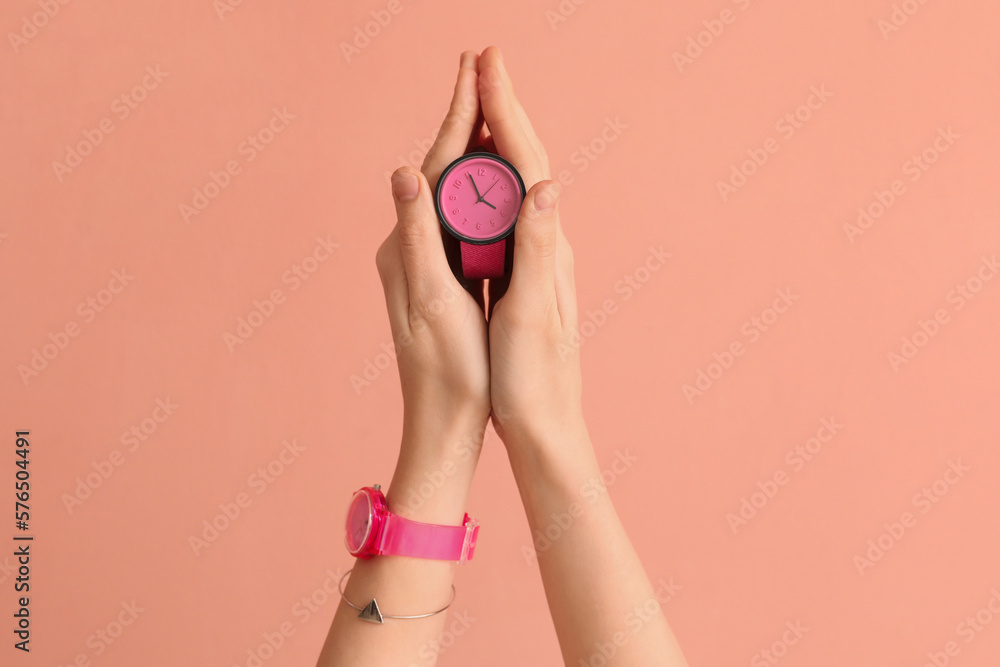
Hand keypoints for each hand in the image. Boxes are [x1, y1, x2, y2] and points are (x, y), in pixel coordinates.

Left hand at [375, 52, 490, 491]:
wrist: (444, 423)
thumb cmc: (447, 371)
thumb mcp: (432, 304)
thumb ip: (418, 238)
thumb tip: (403, 174)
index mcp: (406, 248)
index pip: (433, 166)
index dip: (456, 116)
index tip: (474, 68)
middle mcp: (407, 247)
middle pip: (439, 169)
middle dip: (461, 118)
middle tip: (481, 68)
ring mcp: (422, 262)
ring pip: (448, 191)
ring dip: (468, 147)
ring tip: (487, 106)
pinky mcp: (438, 277)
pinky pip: (457, 217)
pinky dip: (475, 187)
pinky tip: (490, 176)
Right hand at [476, 47, 586, 453]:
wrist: (547, 426)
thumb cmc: (535, 379)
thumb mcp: (533, 315)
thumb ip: (536, 249)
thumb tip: (542, 184)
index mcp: (547, 248)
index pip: (526, 162)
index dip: (506, 110)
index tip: (486, 64)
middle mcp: (548, 245)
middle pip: (525, 161)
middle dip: (503, 108)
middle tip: (482, 62)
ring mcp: (537, 259)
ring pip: (515, 183)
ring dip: (498, 137)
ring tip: (479, 101)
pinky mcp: (523, 277)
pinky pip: (505, 213)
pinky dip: (490, 181)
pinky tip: (478, 180)